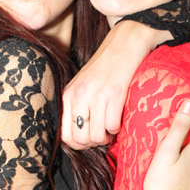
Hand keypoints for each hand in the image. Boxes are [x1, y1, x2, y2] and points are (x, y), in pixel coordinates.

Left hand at [61, 20, 168, 148]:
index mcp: (68, 95)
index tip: (89, 140)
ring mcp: (96, 95)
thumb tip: (80, 136)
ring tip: (111, 127)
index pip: (64, 135)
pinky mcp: (114, 94)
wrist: (124, 44)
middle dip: (93, 143)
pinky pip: (112, 126)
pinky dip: (117, 128)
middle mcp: (79, 96)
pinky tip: (119, 118)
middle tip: (102, 135)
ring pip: (97, 136)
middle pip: (80, 139)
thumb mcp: (82, 86)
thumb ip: (77, 107)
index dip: (78, 145)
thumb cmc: (105, 68)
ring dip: (107, 137)